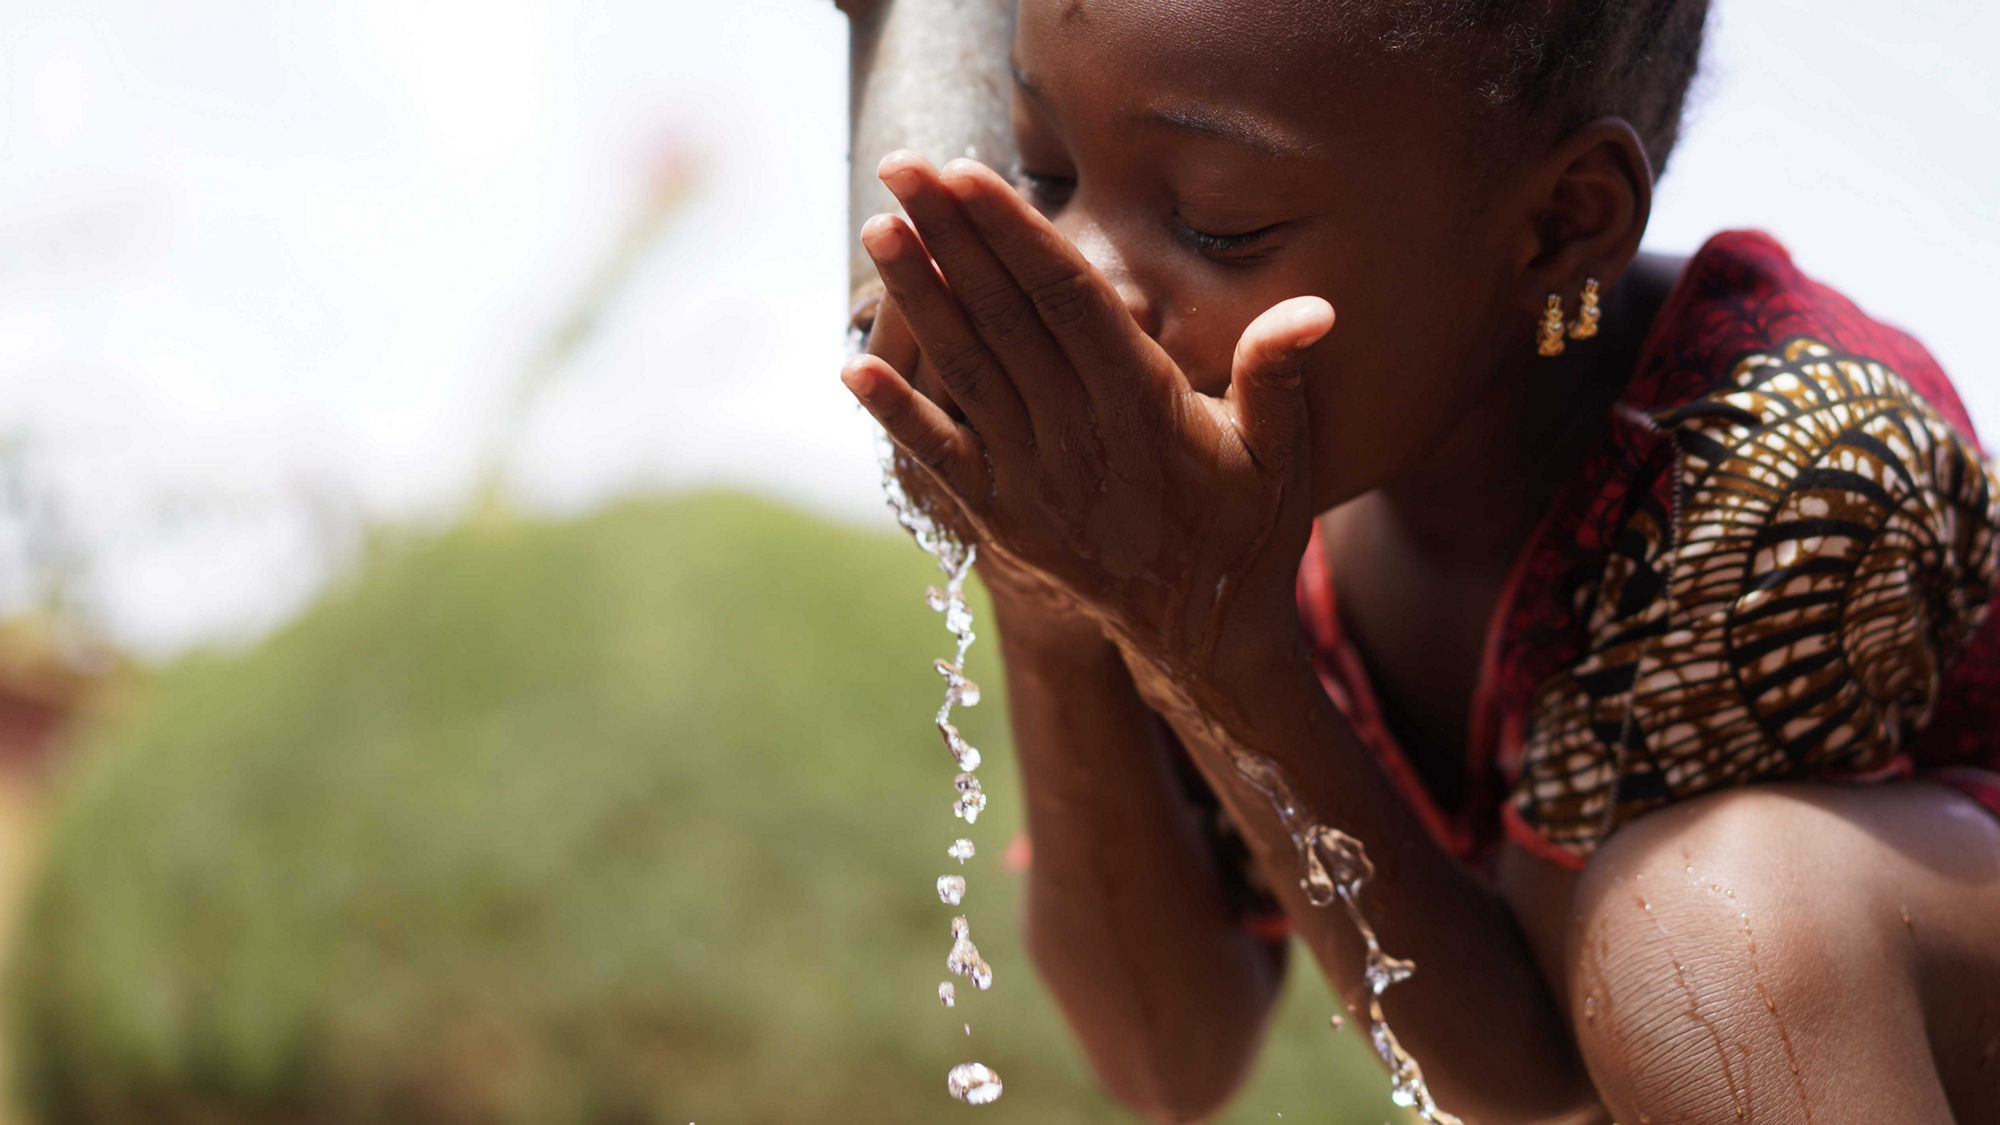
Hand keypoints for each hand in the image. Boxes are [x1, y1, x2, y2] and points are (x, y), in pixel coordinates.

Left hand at [841, 152, 1333, 703]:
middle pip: (1004, 321)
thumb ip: (1278, 376)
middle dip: (951, 239)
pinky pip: (939, 460)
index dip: (1015, 235)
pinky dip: (895, 415)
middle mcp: (1079, 440)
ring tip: (880, 231)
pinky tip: (852, 366)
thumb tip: (1314, 309)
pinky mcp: (1002, 520)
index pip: (1069, 301)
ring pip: (966, 375)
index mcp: (1144, 408)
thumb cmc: (1247, 527)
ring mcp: (1033, 483)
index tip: (969, 174)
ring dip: (920, 301)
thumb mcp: (1283, 453)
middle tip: (903, 167)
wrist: (1206, 637)